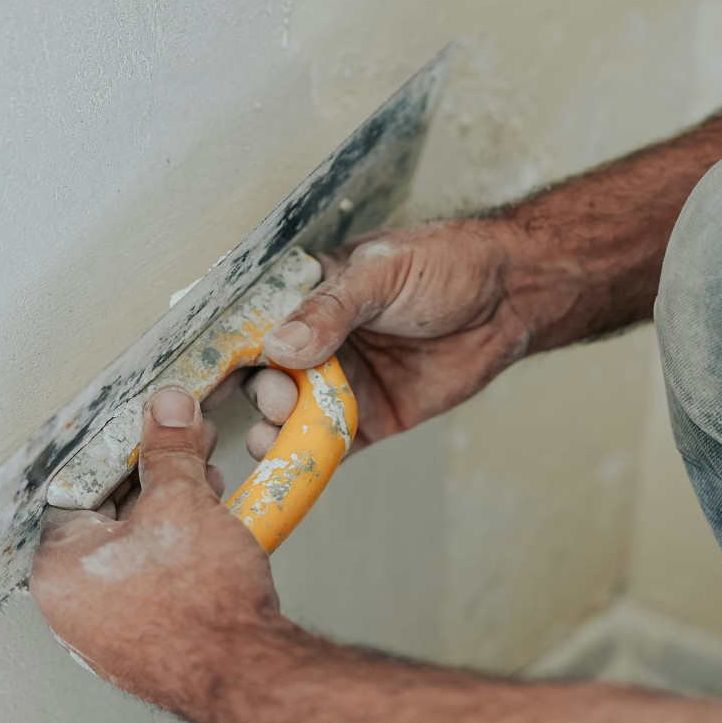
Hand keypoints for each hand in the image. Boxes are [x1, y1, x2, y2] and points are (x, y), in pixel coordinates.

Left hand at [30, 386, 288, 717]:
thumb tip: (166, 412)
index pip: (76, 488)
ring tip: (207, 496)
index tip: (151, 438)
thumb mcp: (183, 502)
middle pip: (105, 520)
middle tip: (187, 460)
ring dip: (168, 519)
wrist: (249, 675)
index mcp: (57, 568)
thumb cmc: (204, 608)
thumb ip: (169, 449)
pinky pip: (146, 587)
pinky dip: (172, 559)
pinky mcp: (138, 649)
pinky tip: (207, 542)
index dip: (123, 455)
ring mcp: (102, 634)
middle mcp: (69, 608)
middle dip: (152, 483)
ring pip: (129, 555)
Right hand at [240, 218, 535, 457]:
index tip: (209, 374)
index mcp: (310, 297)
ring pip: (293, 415)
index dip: (231, 350)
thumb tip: (279, 346)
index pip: (255, 324)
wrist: (512, 296)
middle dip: (262, 392)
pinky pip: (331, 444)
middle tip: (277, 396)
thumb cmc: (447, 264)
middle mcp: (319, 343)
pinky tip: (295, 458)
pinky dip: (310, 455)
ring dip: (277, 429)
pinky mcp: (370, 419)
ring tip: (275, 433)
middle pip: (267, 377)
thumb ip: (330, 310)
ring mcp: (342, 382)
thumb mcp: (382, 274)